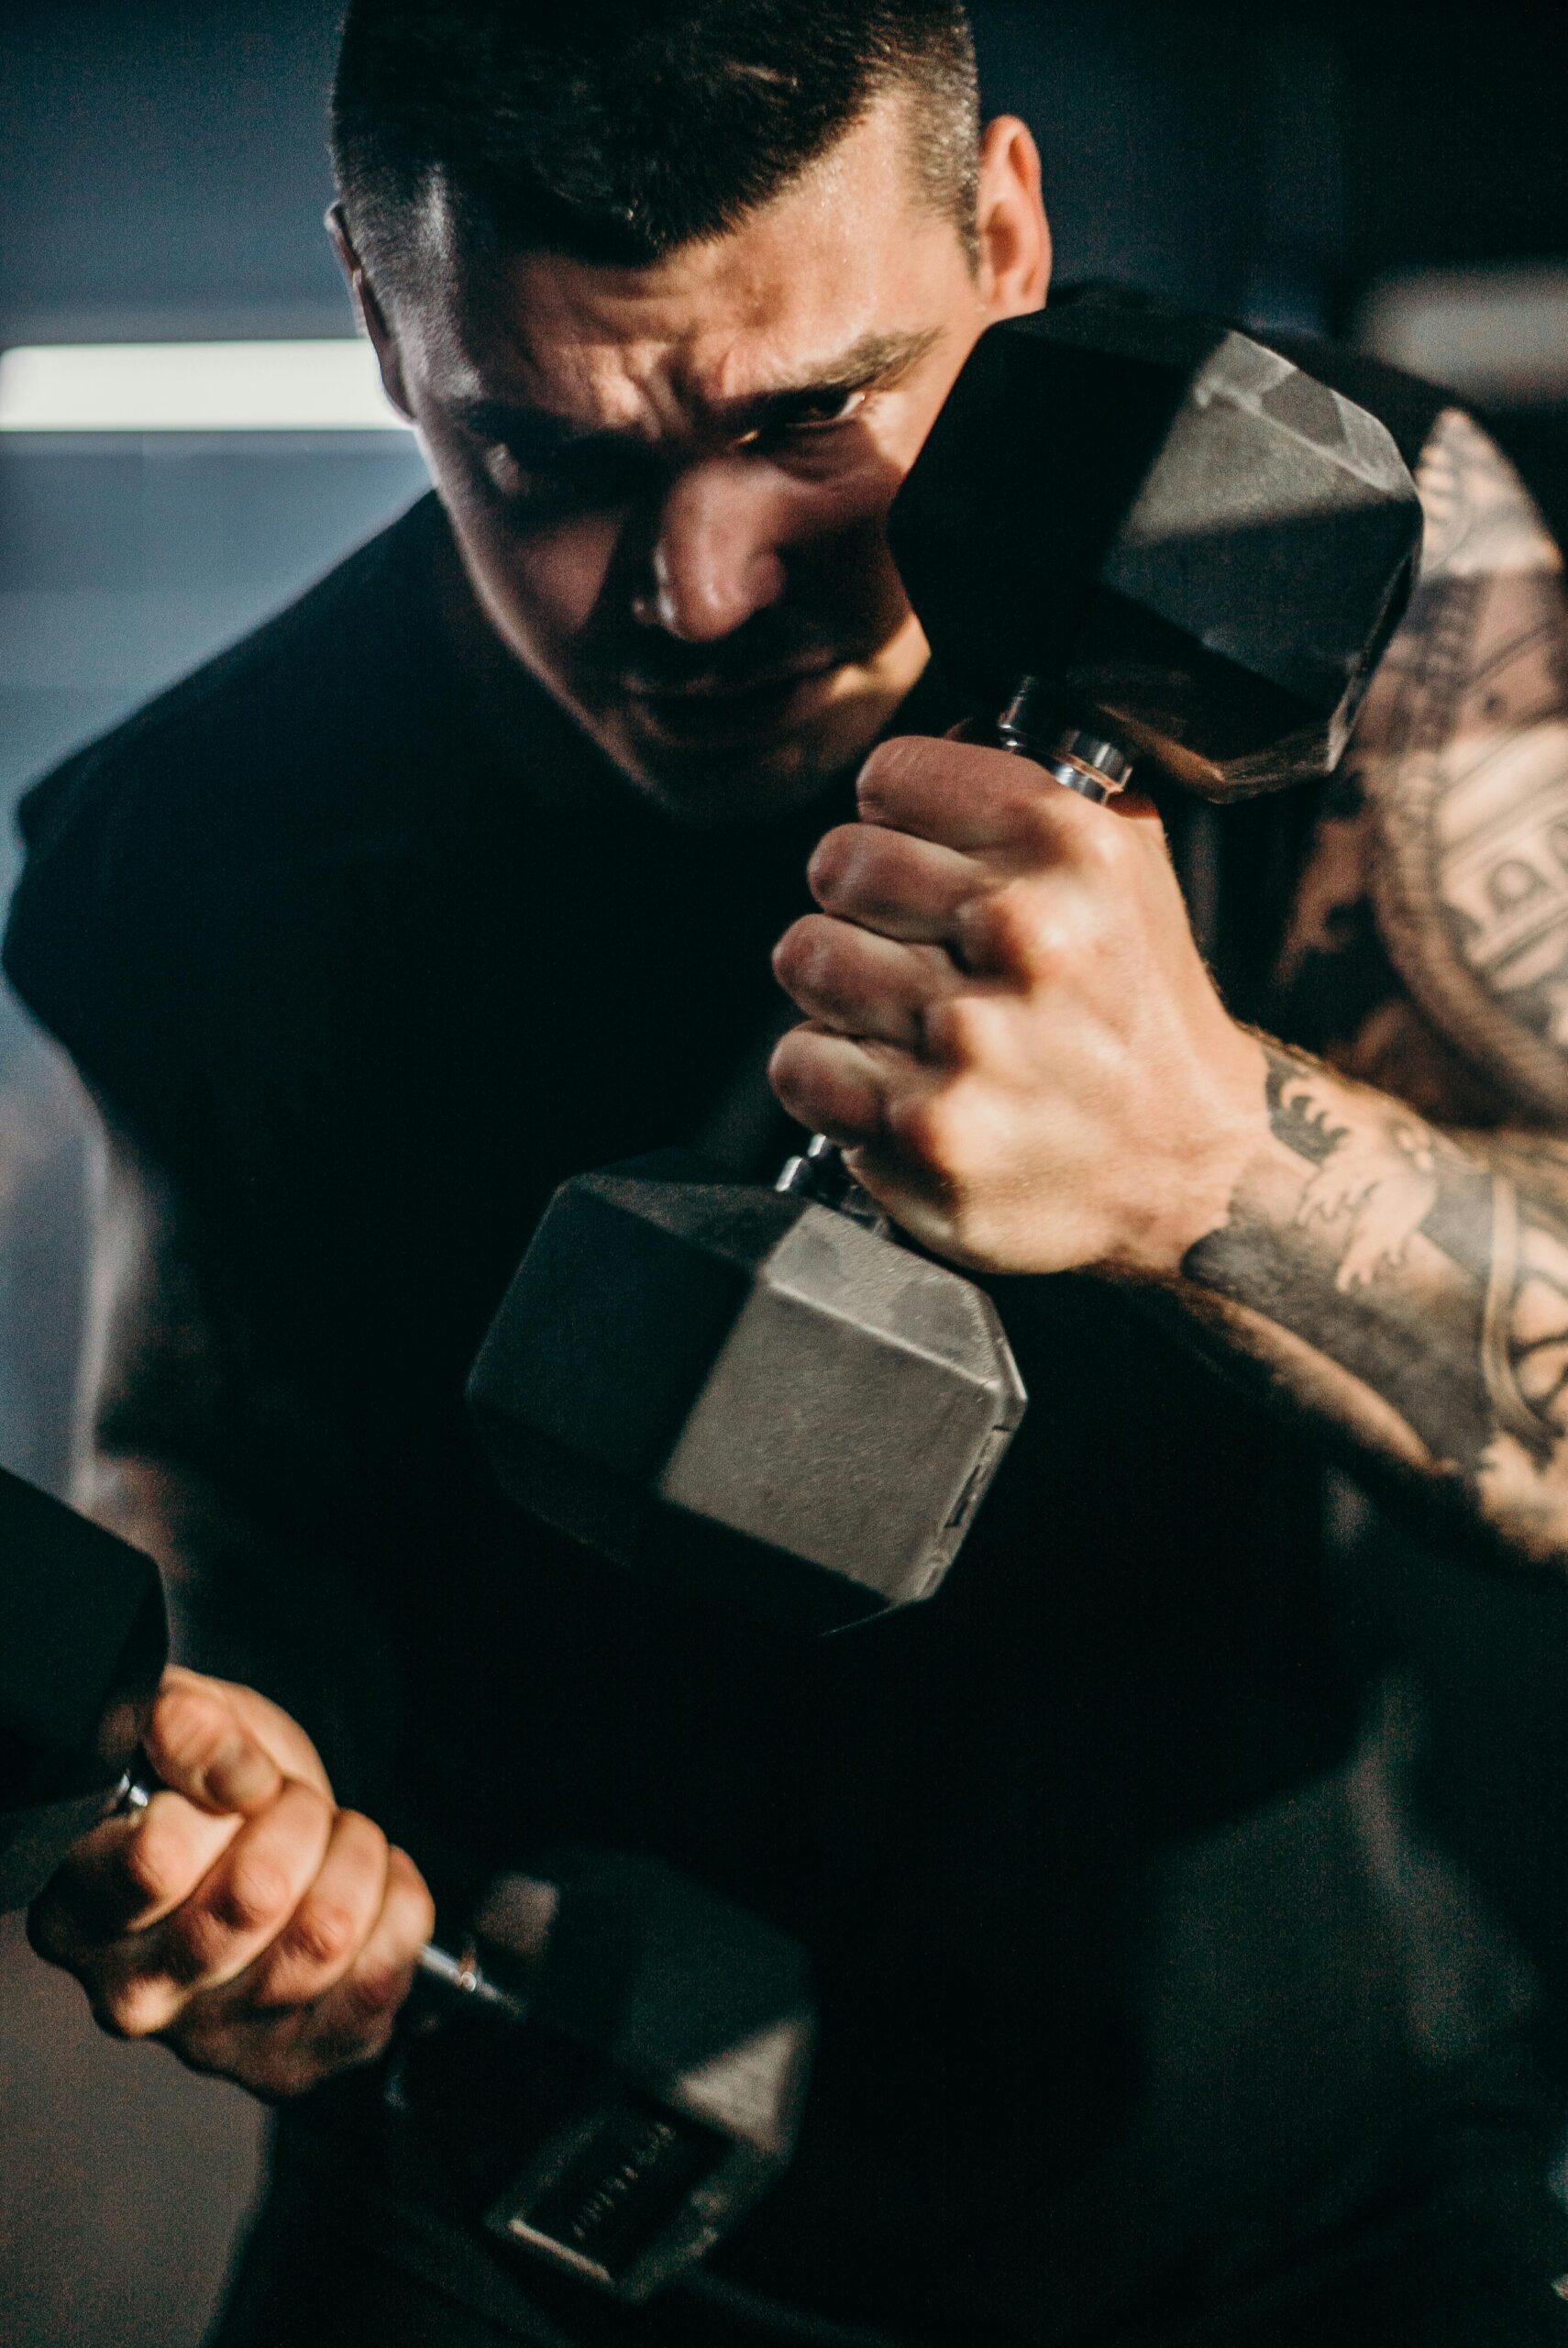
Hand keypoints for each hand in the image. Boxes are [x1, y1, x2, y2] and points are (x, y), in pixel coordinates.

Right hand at [29, 1667, 433, 2099]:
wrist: (269, 1844)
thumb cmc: (216, 1789)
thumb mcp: (196, 1724)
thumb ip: (189, 1725)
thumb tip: (216, 1757)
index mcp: (80, 1910)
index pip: (158, 1861)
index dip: (223, 1798)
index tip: (239, 1778)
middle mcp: (132, 1993)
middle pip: (255, 1897)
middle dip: (299, 1818)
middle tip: (293, 1805)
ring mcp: (211, 2040)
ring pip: (325, 1937)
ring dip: (355, 1859)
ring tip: (336, 1840)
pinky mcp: (291, 2064)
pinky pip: (379, 1983)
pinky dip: (399, 1911)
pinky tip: (374, 1886)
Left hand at [768, 734, 1265, 1278]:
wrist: (1185, 1170)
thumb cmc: (1135, 1013)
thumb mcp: (1126, 869)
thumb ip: (1028, 791)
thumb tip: (908, 771)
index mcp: (1072, 845)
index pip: (889, 777)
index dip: (893, 822)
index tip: (920, 864)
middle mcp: (1026, 931)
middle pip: (837, 864)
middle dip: (860, 907)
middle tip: (909, 951)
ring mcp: (973, 1037)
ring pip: (807, 956)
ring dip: (840, 991)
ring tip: (902, 1020)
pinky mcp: (926, 1128)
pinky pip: (798, 1060)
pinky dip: (826, 1076)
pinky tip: (888, 1082)